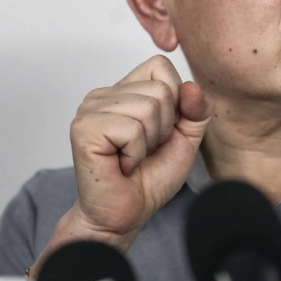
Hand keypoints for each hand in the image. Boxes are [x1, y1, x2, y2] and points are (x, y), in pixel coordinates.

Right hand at [62, 55, 212, 250]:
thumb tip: (191, 86)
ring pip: (148, 108)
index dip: (175, 101)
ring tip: (132, 157)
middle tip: (144, 150)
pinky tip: (121, 164)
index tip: (160, 132)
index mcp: (124, 90)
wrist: (125, 215)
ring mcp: (90, 109)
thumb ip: (197, 109)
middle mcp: (103, 94)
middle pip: (160, 89)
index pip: (160, 66)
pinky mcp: (84, 129)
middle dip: (164, 127)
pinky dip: (135, 153)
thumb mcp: (186, 138)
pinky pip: (131, 129)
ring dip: (149, 142)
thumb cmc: (150, 178)